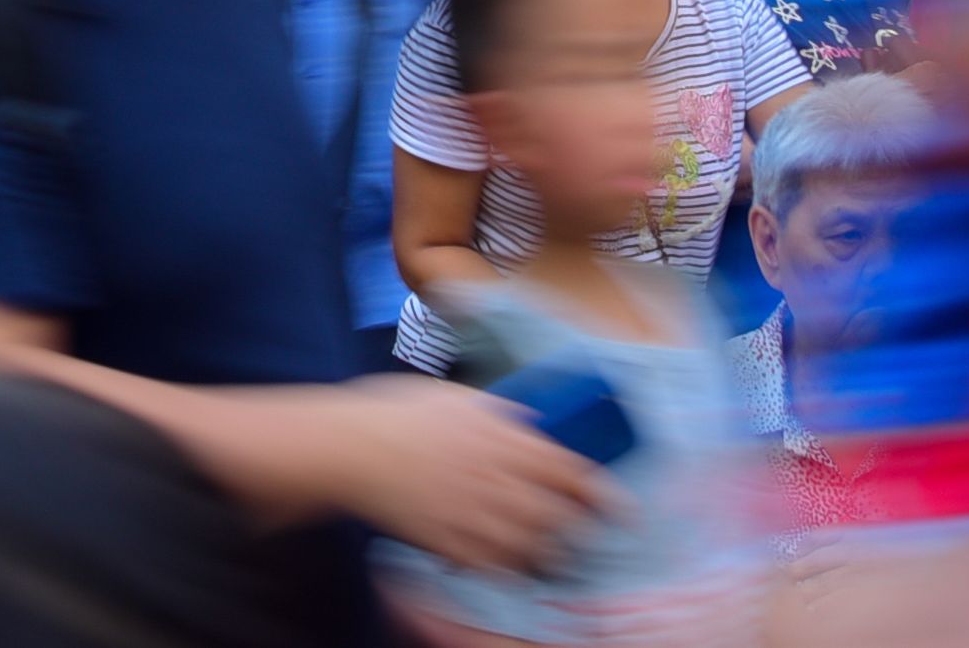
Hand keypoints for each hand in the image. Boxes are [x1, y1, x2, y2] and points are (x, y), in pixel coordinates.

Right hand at [306, 377, 612, 573]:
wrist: (346, 447)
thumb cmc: (396, 412)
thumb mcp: (455, 397)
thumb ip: (499, 413)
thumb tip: (533, 424)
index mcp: (501, 437)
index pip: (570, 471)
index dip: (603, 494)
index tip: (622, 510)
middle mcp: (494, 478)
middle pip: (558, 516)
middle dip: (582, 532)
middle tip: (591, 538)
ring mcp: (471, 514)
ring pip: (531, 548)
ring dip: (551, 556)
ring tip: (557, 559)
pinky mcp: (447, 542)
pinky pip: (492, 568)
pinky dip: (509, 572)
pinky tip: (513, 569)